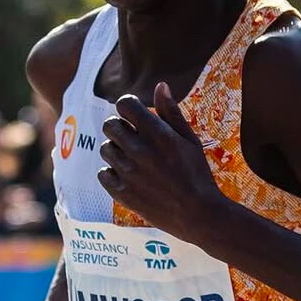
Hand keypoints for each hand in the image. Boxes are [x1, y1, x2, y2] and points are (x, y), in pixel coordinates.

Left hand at [97, 83, 226, 245]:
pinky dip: (111, 173)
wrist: (198, 215)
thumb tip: (160, 85)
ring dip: (116, 150)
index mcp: (157, 134)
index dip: (128, 107)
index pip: (124, 105)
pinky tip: (127, 176)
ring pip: (105, 149)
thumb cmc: (197, 175)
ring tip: (133, 160)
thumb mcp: (190, 140)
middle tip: (132, 138)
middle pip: (109, 125)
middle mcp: (139, 151)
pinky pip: (103, 173)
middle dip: (119, 127)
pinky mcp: (122, 193)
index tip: (134, 116)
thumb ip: (171, 113)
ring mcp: (128, 173)